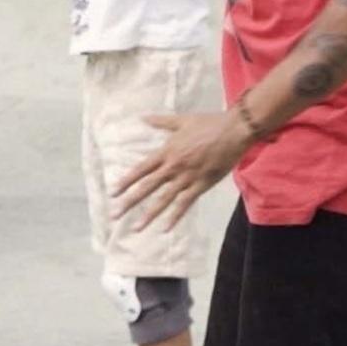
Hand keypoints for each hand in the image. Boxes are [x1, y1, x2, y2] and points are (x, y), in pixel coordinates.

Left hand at [111, 110, 251, 231]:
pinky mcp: (202, 185)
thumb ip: (161, 122)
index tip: (113, 192)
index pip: (141, 170)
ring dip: (149, 214)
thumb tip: (143, 117)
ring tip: (135, 227)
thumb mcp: (181, 121)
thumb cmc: (208, 123)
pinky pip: (185, 203)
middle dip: (129, 201)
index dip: (126, 181)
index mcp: (167, 152)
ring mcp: (187, 177)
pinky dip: (175, 216)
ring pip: (164, 199)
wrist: (233, 130)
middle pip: (147, 187)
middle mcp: (173, 167)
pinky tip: (165, 228)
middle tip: (114, 215)